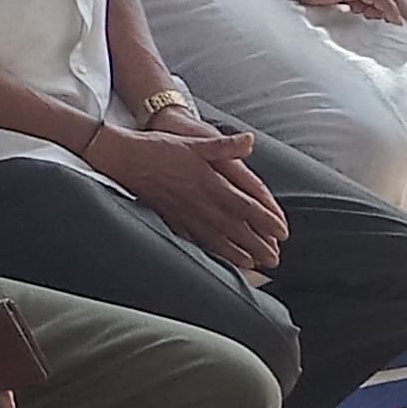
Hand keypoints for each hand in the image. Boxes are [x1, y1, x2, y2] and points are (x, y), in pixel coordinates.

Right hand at [92, 119, 289, 271]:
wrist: (124, 158)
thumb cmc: (158, 148)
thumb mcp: (195, 141)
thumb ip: (225, 146)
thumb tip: (249, 142)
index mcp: (210, 181)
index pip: (246, 205)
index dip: (267, 221)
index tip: (282, 233)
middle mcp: (201, 201)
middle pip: (236, 228)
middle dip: (258, 245)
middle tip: (275, 259)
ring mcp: (186, 213)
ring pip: (217, 238)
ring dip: (237, 254)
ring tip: (254, 265)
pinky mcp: (172, 218)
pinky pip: (195, 239)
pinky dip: (210, 251)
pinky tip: (219, 258)